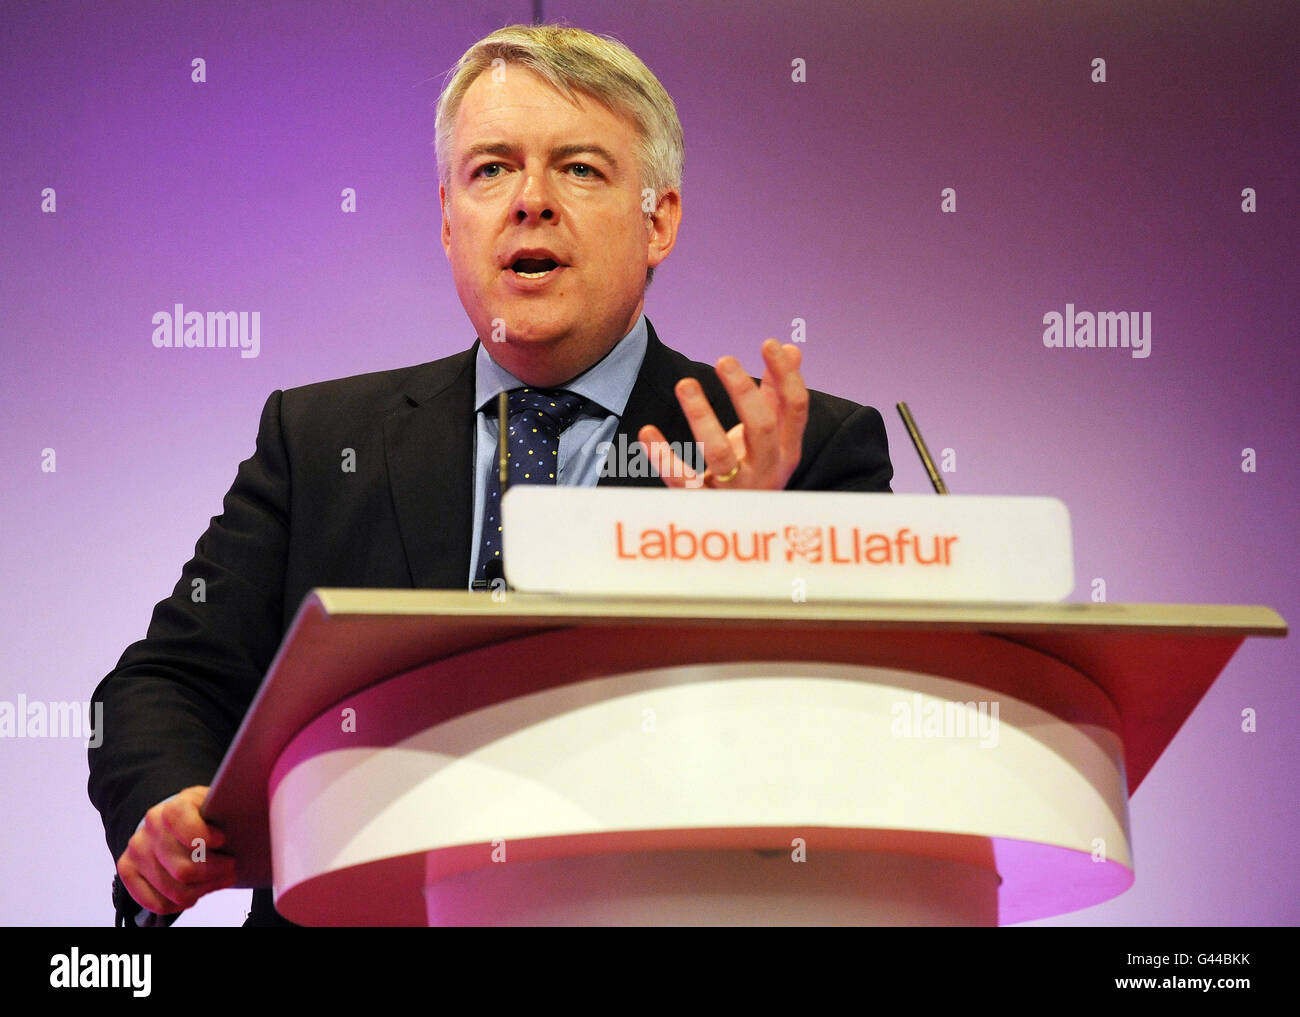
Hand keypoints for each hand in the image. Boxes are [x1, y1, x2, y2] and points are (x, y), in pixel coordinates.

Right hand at [117, 785, 236, 914]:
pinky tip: (195, 892)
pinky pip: (157, 903)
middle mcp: (149, 829)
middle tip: (230, 867)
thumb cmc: (202, 816)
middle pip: (184, 870)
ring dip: (204, 890)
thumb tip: (245, 821)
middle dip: (215, 872)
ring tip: (218, 880)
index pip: (180, 822)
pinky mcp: (127, 870)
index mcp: (172, 808)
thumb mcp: (216, 806)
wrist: (171, 822)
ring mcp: (136, 851)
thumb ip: (226, 813)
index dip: (203, 837)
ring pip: (175, 891)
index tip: (222, 840)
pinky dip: (181, 904)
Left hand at [639, 339, 808, 490]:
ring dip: (701, 415)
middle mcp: (765, 471)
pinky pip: (681, 478)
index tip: (768, 343)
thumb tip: (792, 348)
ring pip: (719, 452)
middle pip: (761, 427)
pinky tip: (647, 431)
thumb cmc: (753, 473)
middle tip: (723, 359)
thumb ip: (777, 395)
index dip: (786, 374)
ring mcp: (734, 489)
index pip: (795, 409)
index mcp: (786, 451)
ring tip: (685, 384)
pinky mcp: (701, 503)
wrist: (740, 533)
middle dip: (743, 391)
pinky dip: (663, 455)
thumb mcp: (768, 438)